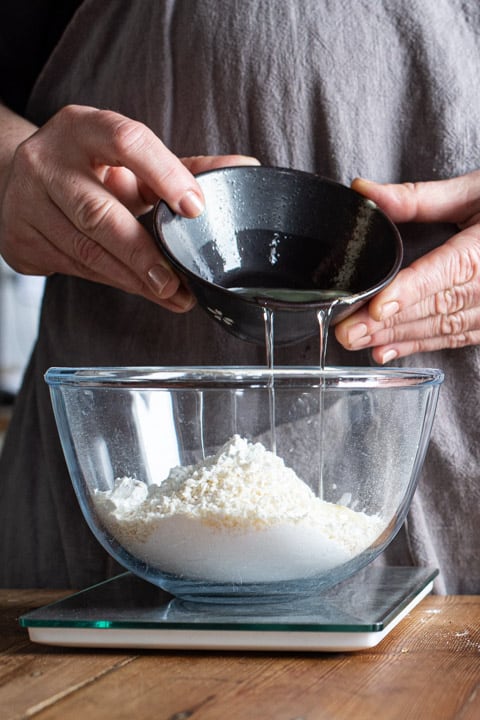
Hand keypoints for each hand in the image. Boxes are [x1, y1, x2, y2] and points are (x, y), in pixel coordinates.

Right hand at [0, 104, 258, 311]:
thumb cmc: (91, 168)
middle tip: (174, 283)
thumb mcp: (132, 161)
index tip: (195, 208)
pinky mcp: (18, 239)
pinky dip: (108, 280)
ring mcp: (25, 202)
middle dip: (140, 254)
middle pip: (97, 212)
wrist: (22, 180)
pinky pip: (71, 268)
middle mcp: (47, 161)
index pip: (127, 142)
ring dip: (130, 278)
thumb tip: (244, 168)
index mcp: (83, 128)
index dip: (164, 174)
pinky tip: (133, 287)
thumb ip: (183, 169)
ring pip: (84, 250)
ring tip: (168, 295)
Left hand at [335, 171, 479, 361]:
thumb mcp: (474, 192)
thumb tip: (364, 191)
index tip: (378, 306)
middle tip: (347, 331)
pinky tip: (388, 351)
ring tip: (359, 343)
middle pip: (437, 305)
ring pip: (443, 327)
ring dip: (399, 338)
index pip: (446, 271)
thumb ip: (418, 197)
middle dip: (389, 322)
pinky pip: (456, 337)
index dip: (411, 290)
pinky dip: (420, 345)